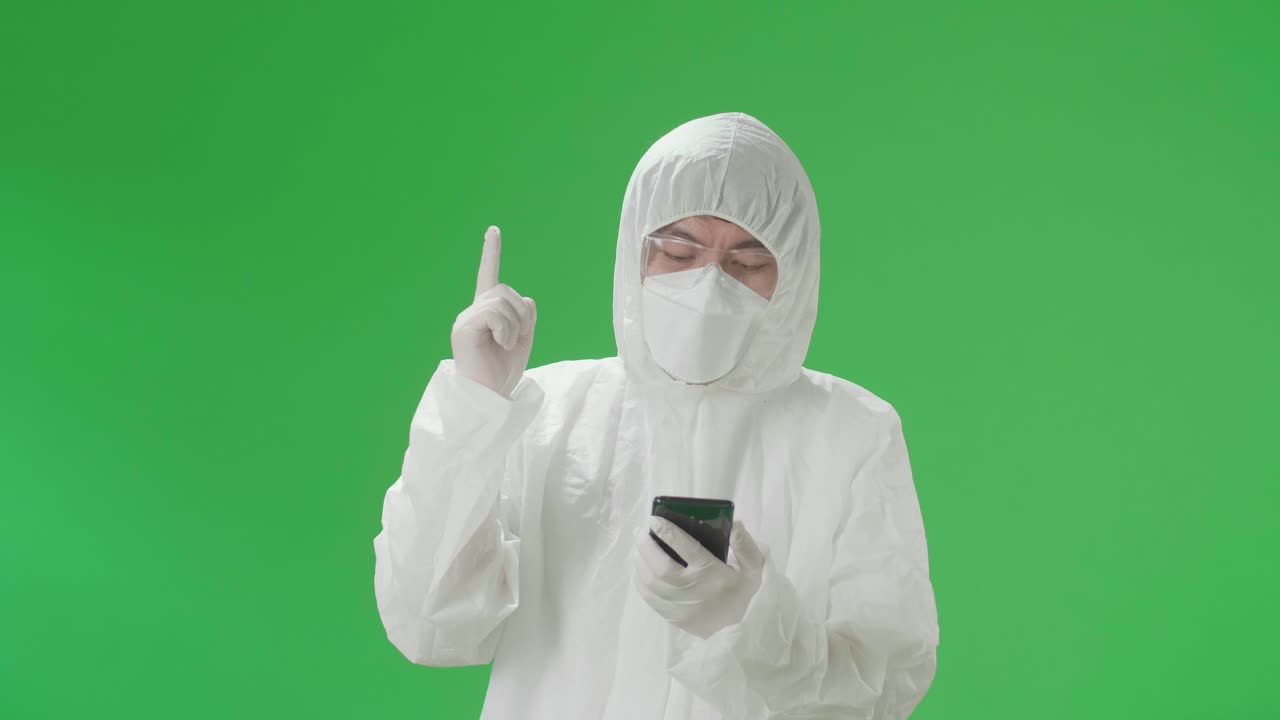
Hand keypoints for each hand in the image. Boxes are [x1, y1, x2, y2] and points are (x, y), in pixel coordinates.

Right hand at [450, 226, 536, 397]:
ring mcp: (466, 318)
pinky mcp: (464, 327)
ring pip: (503, 300)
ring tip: (506, 344)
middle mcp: (472, 311)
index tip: (493, 230)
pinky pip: (496, 314)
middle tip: (516, 338)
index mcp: (486, 313)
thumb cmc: (502, 374)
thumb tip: (529, 299)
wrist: (489, 397)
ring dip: (515, 324)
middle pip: (506, 290)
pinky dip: (507, 330)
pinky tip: (500, 344)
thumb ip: (526, 319)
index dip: (491, 253)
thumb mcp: (522, 342)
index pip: (489, 277)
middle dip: (522, 314)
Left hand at [634, 517, 764, 638]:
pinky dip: (640, 579)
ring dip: (641, 560)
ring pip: (651, 582)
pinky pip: (648, 596)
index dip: (668, 532)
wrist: (734, 627)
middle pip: (661, 566)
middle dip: (647, 545)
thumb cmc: (739, 590)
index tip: (655, 520)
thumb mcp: (752, 568)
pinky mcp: (671, 617)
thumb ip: (745, 545)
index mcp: (713, 575)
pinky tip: (641, 566)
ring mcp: (680, 607)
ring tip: (639, 545)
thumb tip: (734, 525)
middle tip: (641, 531)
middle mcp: (694, 591)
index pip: (687, 548)